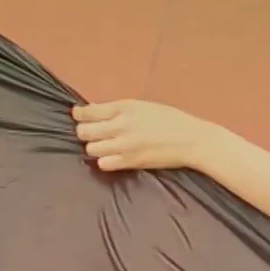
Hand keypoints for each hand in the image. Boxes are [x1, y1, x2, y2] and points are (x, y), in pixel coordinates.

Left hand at [71, 99, 215, 171]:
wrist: (191, 140)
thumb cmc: (171, 120)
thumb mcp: (144, 106)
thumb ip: (119, 109)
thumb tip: (95, 111)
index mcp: (125, 107)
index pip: (89, 111)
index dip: (79, 114)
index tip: (78, 115)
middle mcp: (121, 125)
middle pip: (84, 131)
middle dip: (85, 132)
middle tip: (92, 133)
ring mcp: (124, 145)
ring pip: (91, 148)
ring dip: (95, 147)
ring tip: (105, 146)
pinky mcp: (130, 162)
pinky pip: (103, 164)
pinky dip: (105, 161)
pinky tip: (113, 157)